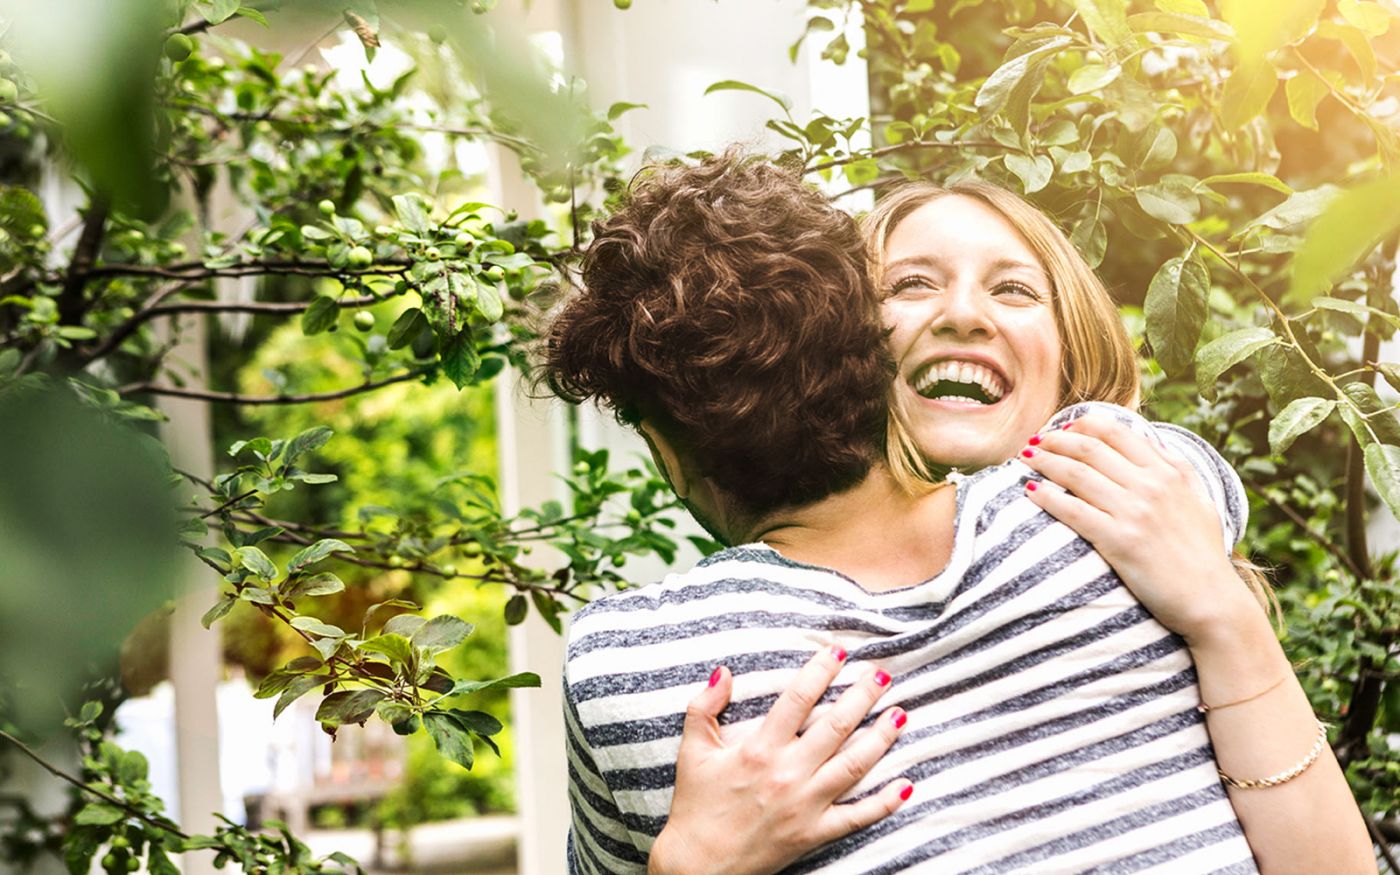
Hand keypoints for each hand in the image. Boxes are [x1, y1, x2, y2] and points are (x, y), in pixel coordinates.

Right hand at [648, 647, 912, 874]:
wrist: (698, 865)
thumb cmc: (696, 806)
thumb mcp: (693, 750)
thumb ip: (704, 707)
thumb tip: (723, 671)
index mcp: (758, 748)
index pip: (798, 698)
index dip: (821, 671)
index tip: (839, 652)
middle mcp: (787, 773)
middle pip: (836, 726)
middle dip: (863, 696)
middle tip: (883, 674)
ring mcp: (805, 805)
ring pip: (854, 766)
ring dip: (881, 738)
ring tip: (900, 714)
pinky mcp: (814, 833)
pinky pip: (858, 817)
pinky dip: (885, 802)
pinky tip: (906, 783)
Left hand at [1017, 413, 1257, 643]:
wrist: (1210, 600)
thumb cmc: (1203, 552)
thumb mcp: (1199, 499)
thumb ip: (1176, 467)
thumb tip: (1149, 440)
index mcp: (1169, 472)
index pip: (1116, 432)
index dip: (1083, 424)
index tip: (1064, 427)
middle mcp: (1151, 486)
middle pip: (1090, 448)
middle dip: (1057, 439)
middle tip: (1037, 440)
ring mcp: (1134, 512)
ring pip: (1076, 474)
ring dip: (1044, 462)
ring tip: (1026, 459)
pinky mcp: (1118, 540)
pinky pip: (1072, 510)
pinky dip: (1046, 496)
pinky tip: (1030, 491)